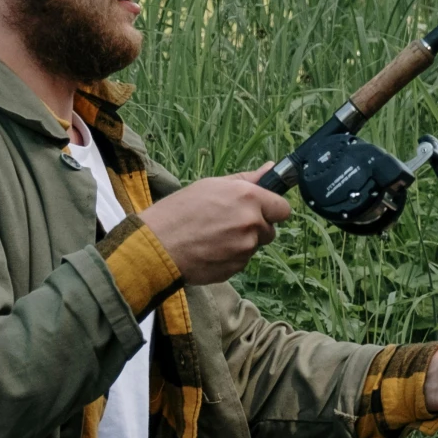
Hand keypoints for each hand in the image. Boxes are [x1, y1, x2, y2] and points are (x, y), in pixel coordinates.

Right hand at [138, 170, 291, 284]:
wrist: (155, 246)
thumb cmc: (178, 211)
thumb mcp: (210, 186)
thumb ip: (246, 179)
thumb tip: (271, 168)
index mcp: (248, 198)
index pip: (283, 208)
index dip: (272, 209)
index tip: (260, 209)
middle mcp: (251, 223)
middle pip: (270, 229)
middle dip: (255, 227)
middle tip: (228, 222)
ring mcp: (245, 249)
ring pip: (254, 246)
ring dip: (241, 242)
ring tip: (213, 236)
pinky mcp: (236, 268)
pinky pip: (241, 261)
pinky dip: (230, 257)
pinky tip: (209, 250)